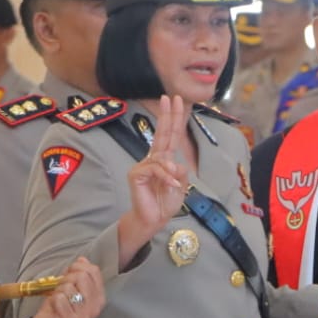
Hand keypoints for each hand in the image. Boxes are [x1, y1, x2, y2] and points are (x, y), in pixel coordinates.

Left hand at [24, 258, 105, 317]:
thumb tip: (83, 259)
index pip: (94, 271)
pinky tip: (54, 307)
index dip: (78, 266)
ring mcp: (83, 316)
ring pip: (69, 287)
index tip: (69, 272)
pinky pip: (59, 298)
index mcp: (98, 298)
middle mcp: (95, 307)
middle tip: (61, 288)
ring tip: (58, 299)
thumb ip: (77, 273)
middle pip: (82, 276)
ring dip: (59, 290)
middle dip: (67, 278)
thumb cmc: (59, 308)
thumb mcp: (70, 287)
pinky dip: (53, 300)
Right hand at [124, 95, 189, 241]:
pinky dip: (165, 177)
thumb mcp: (181, 186)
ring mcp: (143, 165)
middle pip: (162, 133)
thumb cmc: (165, 202)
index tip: (176, 101)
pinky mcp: (136, 174)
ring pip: (161, 158)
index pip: (170, 135)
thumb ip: (181, 172)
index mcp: (164, 159)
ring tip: (174, 184)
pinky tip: (170, 186)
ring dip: (170, 171)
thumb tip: (176, 163)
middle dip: (166, 115)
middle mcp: (153, 159)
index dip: (174, 118)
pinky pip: (154, 168)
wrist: (153, 220)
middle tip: (168, 97)